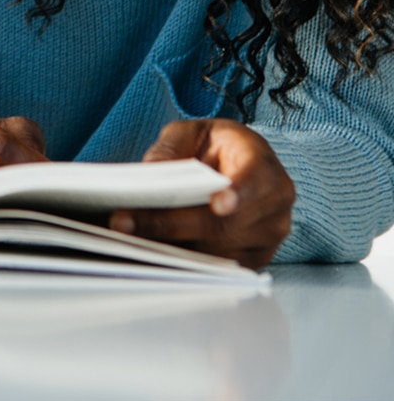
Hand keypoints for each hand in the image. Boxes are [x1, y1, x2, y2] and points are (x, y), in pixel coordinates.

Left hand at [109, 119, 294, 268]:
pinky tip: (149, 250)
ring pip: (216, 251)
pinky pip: (217, 269)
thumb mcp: (192, 131)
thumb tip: (150, 171)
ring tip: (128, 236)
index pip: (254, 182)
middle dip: (171, 224)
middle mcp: (274, 206)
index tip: (218, 204)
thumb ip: (171, 146)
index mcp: (264, 167)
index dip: (238, 195)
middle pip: (223, 226)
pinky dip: (183, 262)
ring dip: (171, 247)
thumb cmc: (217, 145)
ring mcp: (268, 237)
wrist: (240, 164)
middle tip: (125, 223)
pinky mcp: (254, 259)